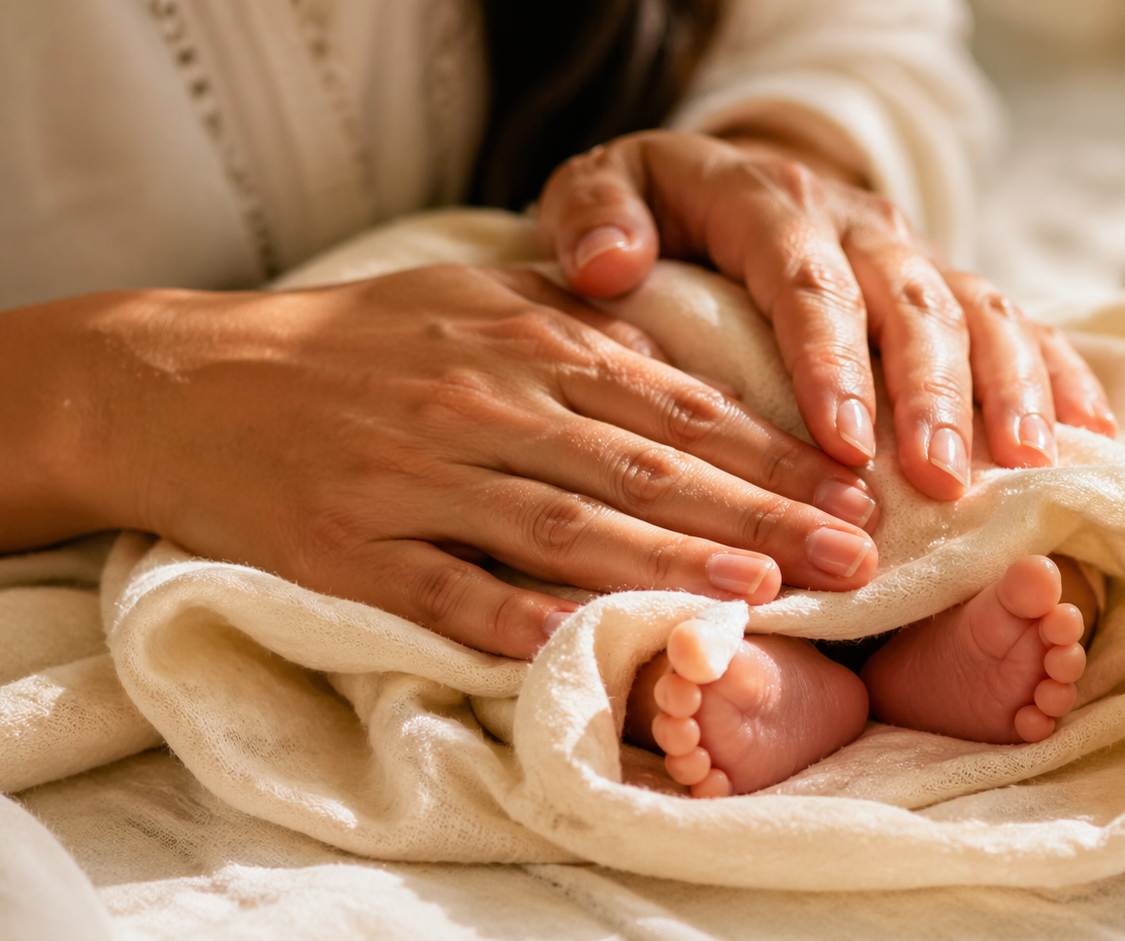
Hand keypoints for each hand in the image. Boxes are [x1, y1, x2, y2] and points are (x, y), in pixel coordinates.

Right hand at [4, 266, 880, 658]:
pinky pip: (449, 591)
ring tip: (762, 593)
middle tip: (850, 555)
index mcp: (520, 341)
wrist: (187, 380)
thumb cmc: (354, 343)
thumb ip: (577, 319)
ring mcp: (414, 478)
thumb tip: (683, 345)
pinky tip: (592, 642)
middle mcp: (481, 405)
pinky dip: (520, 618)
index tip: (846, 488)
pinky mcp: (350, 547)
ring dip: (668, 561)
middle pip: (642, 466)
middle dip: (756, 513)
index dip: (767, 449)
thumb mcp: (472, 295)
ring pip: (562, 526)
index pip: (672, 402)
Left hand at [535, 130, 1117, 501]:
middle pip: (907, 301)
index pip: (804, 279)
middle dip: (932, 391)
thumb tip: (605, 264)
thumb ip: (594, 213)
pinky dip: (1058, 371)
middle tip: (941, 479)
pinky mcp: (949, 280)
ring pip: (976, 308)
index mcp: (770, 200)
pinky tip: (1088, 434)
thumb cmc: (659, 208)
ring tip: (1026, 464)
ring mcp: (913, 251)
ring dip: (1007, 387)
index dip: (829, 358)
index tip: (841, 440)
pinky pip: (1019, 317)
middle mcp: (856, 221)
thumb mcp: (606, 188)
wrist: (730, 173)